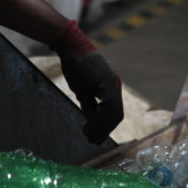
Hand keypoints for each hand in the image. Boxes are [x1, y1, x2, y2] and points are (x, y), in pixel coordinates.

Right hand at [51, 21, 123, 143]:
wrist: (71, 48)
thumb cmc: (75, 67)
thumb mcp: (83, 90)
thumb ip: (90, 105)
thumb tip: (92, 122)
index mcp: (111, 86)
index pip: (114, 112)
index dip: (105, 126)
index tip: (94, 135)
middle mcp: (116, 85)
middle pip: (116, 115)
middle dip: (104, 130)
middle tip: (92, 140)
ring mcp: (113, 83)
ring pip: (114, 113)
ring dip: (101, 127)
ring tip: (88, 135)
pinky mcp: (106, 82)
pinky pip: (108, 107)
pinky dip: (99, 120)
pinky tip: (87, 126)